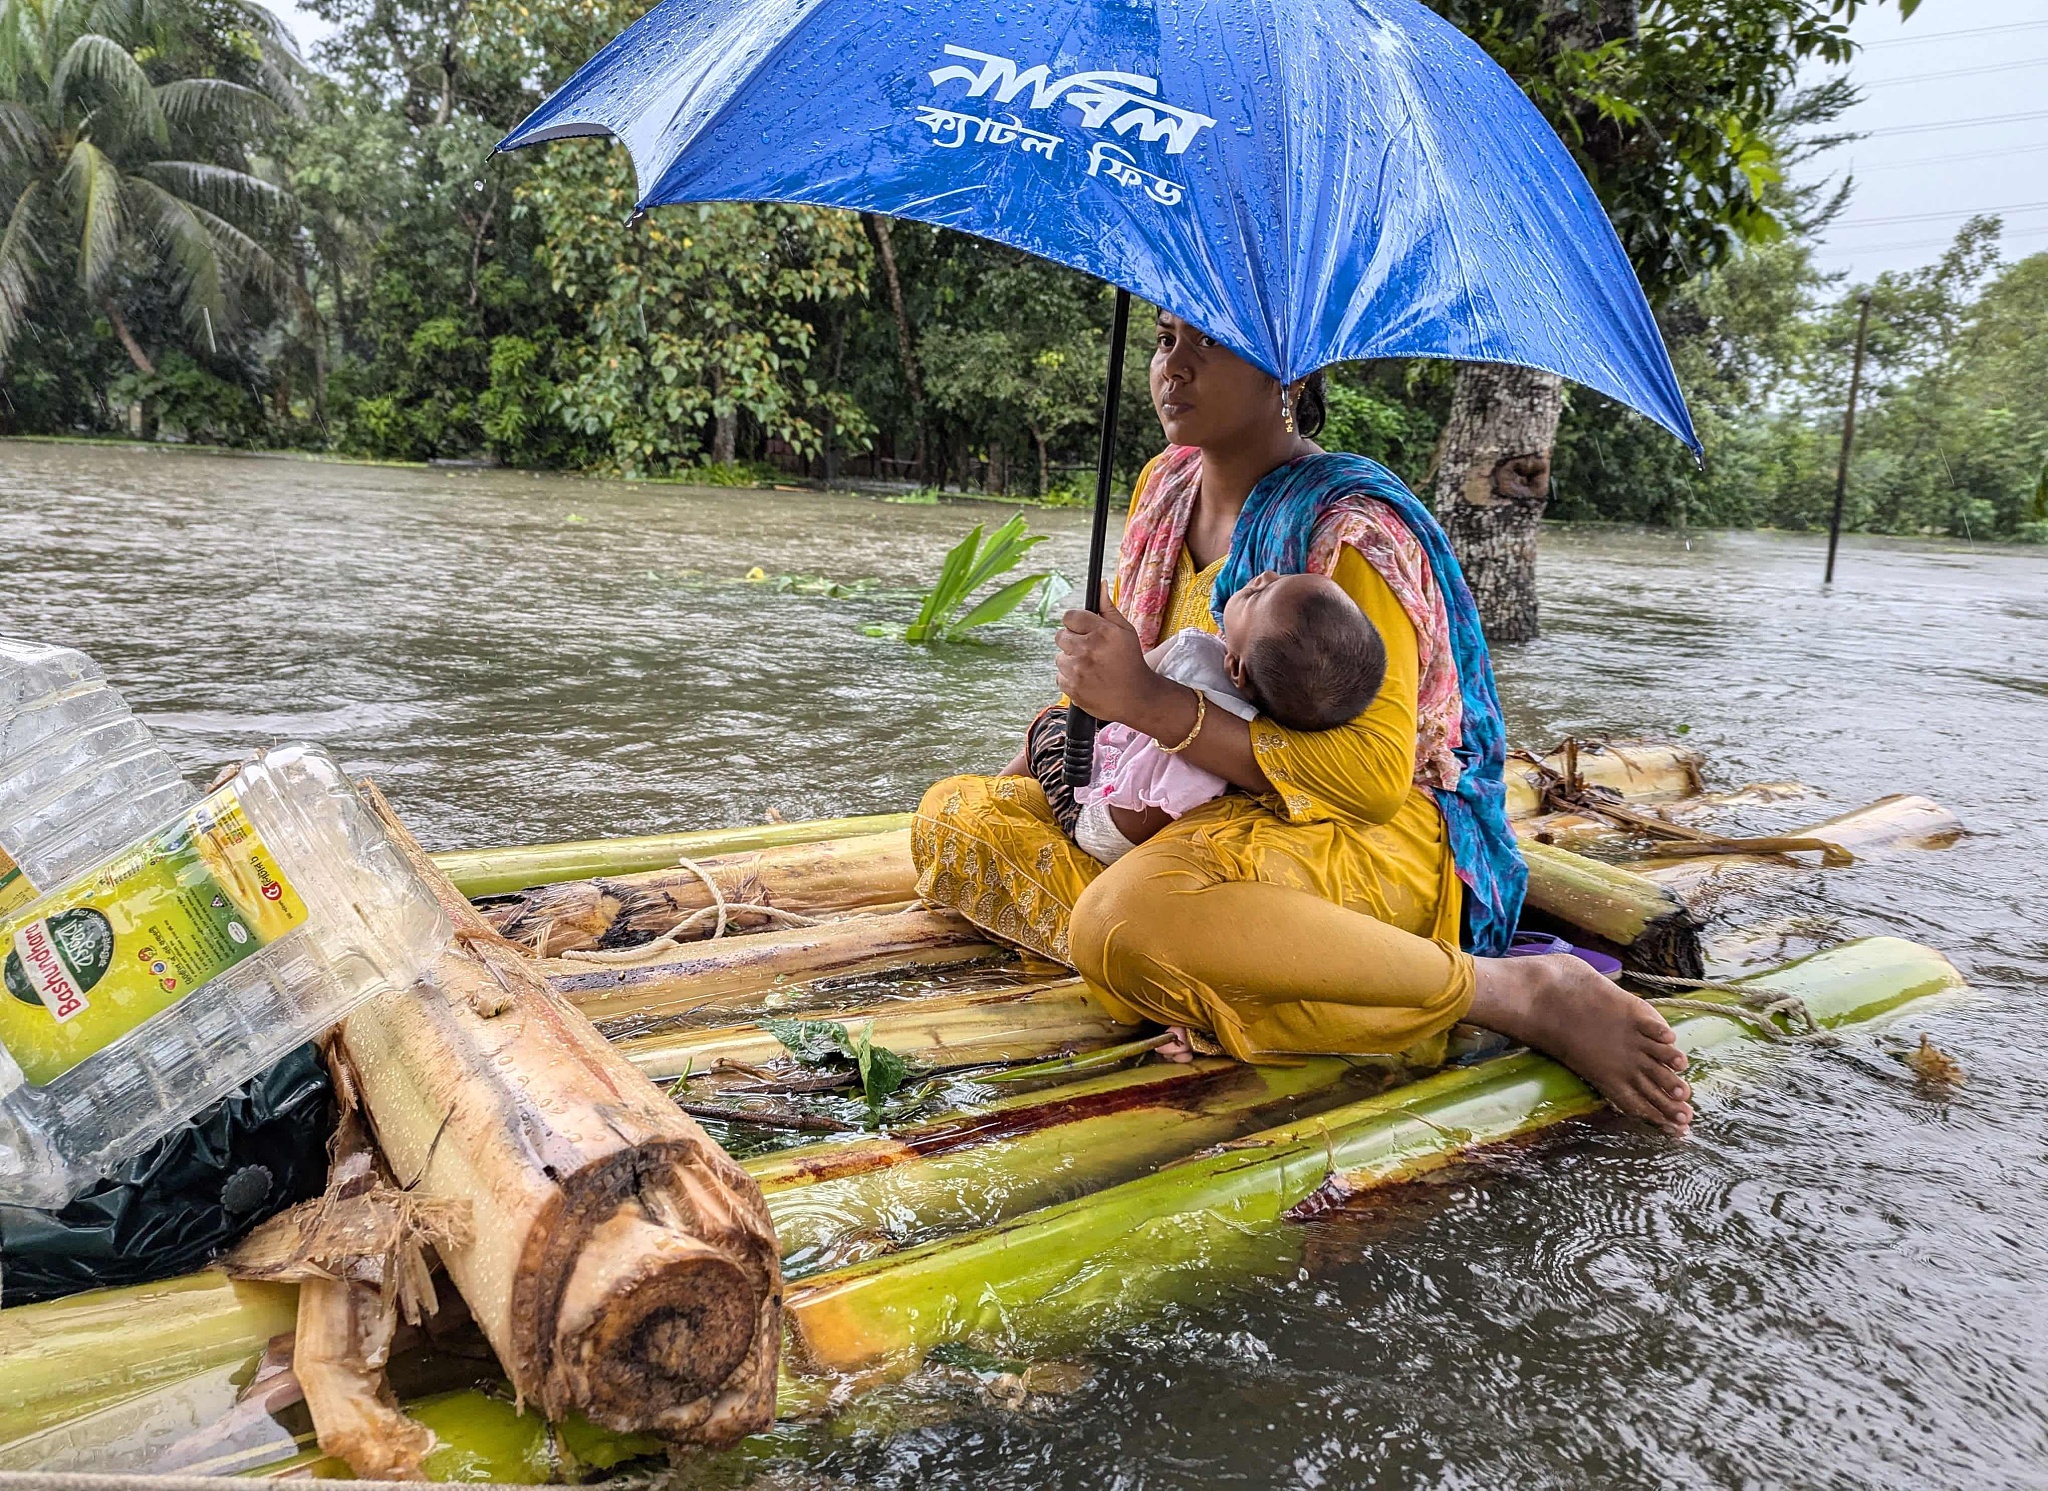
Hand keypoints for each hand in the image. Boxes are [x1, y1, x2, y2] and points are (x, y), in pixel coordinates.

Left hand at [1055, 596, 1161, 724]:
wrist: (1137, 697)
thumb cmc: (1131, 662)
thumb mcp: (1126, 631)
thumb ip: (1108, 608)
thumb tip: (1100, 585)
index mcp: (1102, 632)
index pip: (1069, 616)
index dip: (1075, 623)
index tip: (1082, 630)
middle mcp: (1088, 649)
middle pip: (1060, 636)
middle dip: (1072, 641)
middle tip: (1089, 650)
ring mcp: (1078, 670)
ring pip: (1059, 657)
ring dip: (1071, 661)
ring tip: (1091, 667)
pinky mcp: (1072, 688)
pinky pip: (1060, 676)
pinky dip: (1070, 678)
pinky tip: (1088, 679)